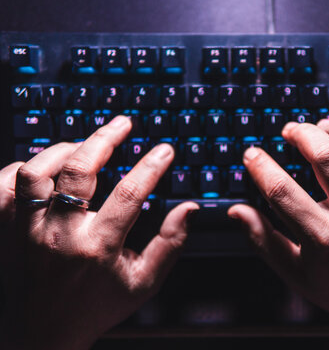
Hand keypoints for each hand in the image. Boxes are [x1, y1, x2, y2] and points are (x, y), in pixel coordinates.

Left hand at [0, 116, 197, 349]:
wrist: (44, 335)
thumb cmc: (96, 307)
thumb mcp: (143, 283)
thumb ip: (170, 244)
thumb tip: (188, 209)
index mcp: (97, 247)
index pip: (130, 192)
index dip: (151, 165)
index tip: (164, 150)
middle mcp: (58, 234)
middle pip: (78, 169)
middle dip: (105, 138)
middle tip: (123, 123)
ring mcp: (26, 230)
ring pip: (36, 171)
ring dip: (62, 149)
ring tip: (83, 143)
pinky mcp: (7, 230)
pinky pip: (5, 186)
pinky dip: (24, 167)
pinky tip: (45, 165)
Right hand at [229, 120, 328, 335]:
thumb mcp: (297, 274)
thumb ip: (264, 240)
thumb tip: (236, 211)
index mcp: (324, 237)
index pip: (281, 190)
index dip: (260, 165)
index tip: (252, 154)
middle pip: (326, 157)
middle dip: (302, 134)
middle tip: (291, 130)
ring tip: (326, 127)